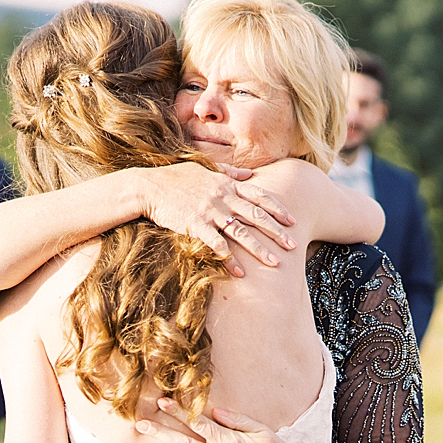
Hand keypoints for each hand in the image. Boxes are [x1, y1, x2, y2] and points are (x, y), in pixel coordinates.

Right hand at [136, 162, 296, 276]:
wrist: (149, 186)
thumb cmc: (175, 178)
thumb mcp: (204, 169)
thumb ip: (229, 172)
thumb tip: (249, 174)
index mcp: (227, 184)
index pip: (260, 196)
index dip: (278, 209)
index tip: (292, 221)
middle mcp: (222, 197)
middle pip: (256, 215)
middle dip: (277, 231)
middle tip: (294, 245)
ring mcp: (209, 211)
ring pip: (241, 232)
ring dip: (259, 249)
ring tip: (275, 263)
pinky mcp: (195, 225)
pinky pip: (217, 244)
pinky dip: (230, 260)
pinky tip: (240, 273)